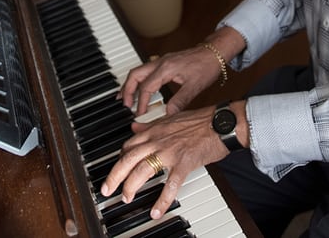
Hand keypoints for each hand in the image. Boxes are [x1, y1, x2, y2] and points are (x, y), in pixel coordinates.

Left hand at [100, 106, 231, 220]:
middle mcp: (158, 140)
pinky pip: (170, 184)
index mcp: (154, 130)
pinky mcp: (184, 163)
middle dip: (114, 175)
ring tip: (126, 198)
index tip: (116, 169)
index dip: (119, 159)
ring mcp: (170, 151)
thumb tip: (134, 127)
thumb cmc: (200, 121)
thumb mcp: (170, 118)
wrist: (221, 123)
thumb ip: (150, 125)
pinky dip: (162, 200)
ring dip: (131, 186)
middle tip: (107, 190)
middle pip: (128, 158)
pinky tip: (156, 211)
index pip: (129, 145)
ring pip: (142, 170)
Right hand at [120, 45, 220, 116]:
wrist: (214, 52)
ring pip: (137, 71)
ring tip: (125, 98)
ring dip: (130, 84)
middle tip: (124, 105)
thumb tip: (167, 114)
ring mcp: (161, 61)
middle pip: (134, 75)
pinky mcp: (164, 62)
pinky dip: (138, 80)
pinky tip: (139, 88)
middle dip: (127, 90)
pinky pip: (145, 70)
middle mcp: (160, 63)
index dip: (141, 103)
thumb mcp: (194, 86)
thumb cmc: (206, 66)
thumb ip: (180, 101)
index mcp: (166, 68)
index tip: (140, 114)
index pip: (146, 87)